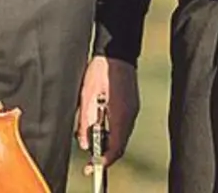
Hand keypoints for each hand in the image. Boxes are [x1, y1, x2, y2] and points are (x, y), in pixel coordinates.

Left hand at [73, 56, 137, 172]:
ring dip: (107, 140)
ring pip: (121, 135)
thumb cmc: (101, 70)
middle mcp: (130, 115)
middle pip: (119, 144)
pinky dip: (111, 130)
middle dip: (105, 153)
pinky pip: (122, 124)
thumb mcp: (86, 96)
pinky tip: (99, 123)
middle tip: (90, 159)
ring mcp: (133, 109)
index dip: (104, 160)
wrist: (116, 50)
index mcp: (120, 115)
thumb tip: (84, 144)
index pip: (116, 148)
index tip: (92, 167)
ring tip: (90, 135)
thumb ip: (85, 122)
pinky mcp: (131, 104)